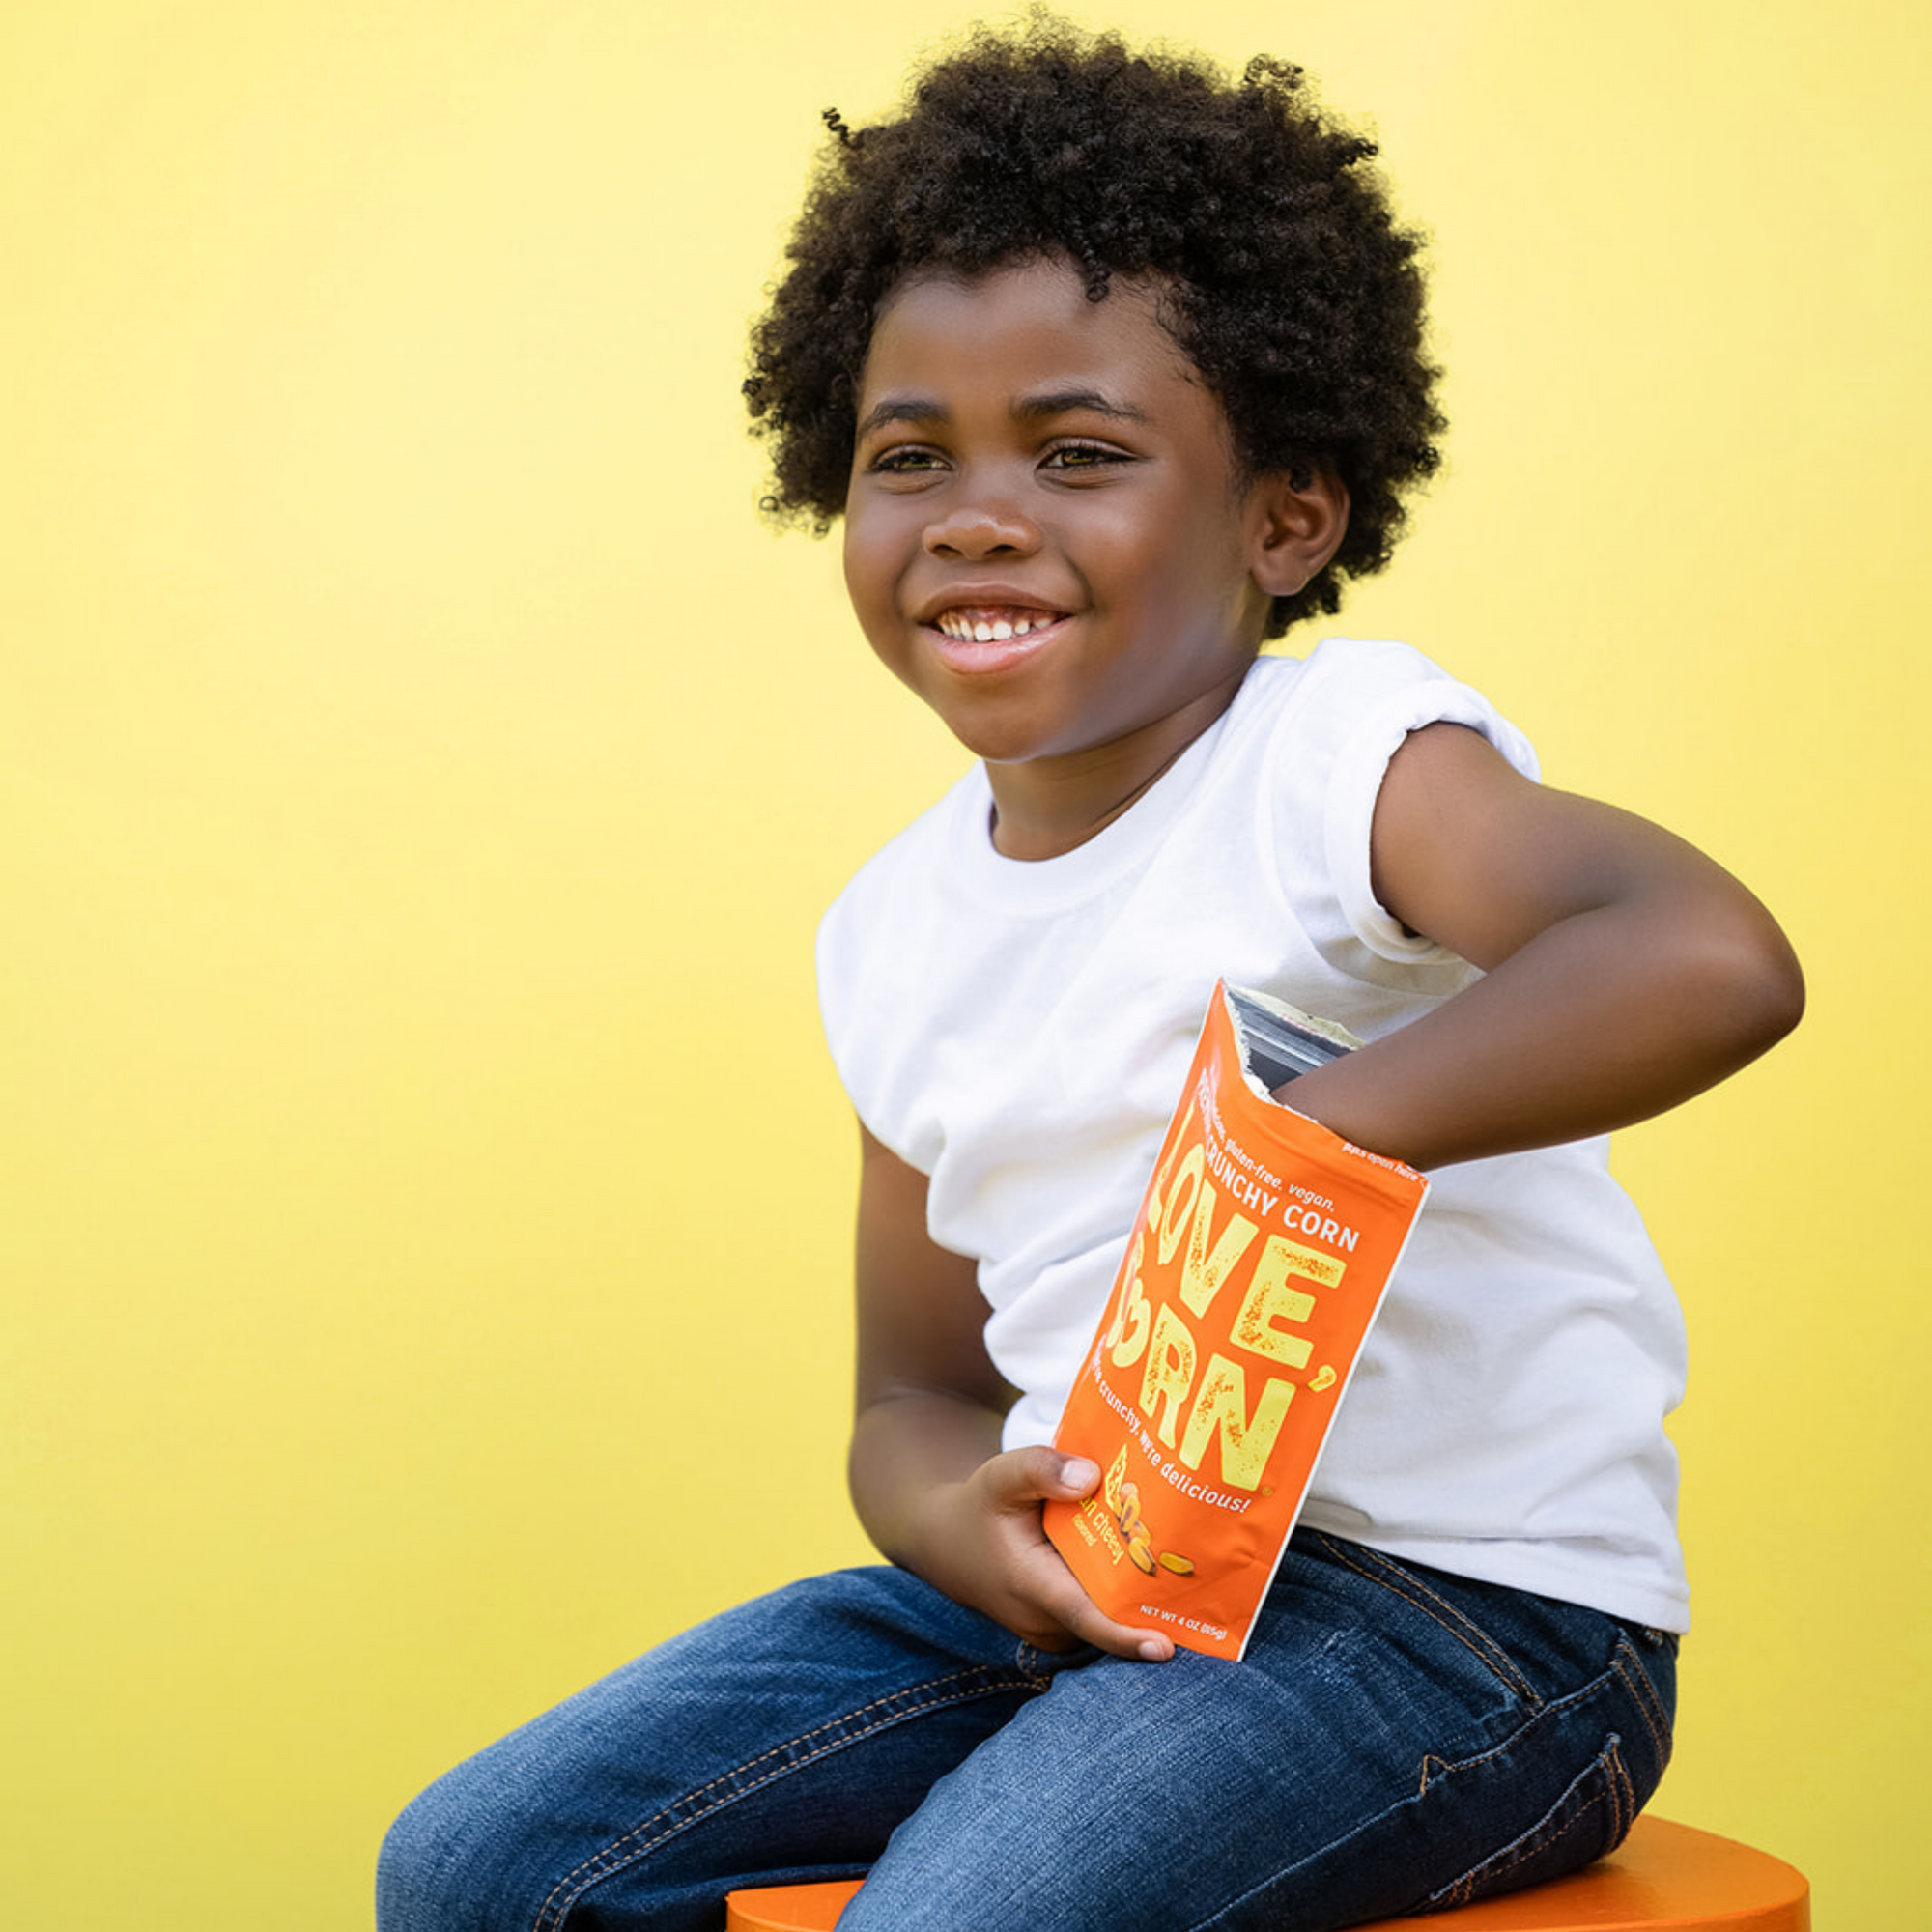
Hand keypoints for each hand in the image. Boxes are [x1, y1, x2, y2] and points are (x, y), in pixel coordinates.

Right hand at [912, 1446, 1174, 1661]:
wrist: (949, 1542)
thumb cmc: (981, 1507)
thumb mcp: (1002, 1475)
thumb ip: (1042, 1469)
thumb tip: (1091, 1476)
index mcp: (1033, 1588)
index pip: (1086, 1618)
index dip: (1125, 1636)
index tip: (1165, 1646)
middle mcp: (1048, 1620)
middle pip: (1112, 1615)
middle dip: (1155, 1598)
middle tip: (1202, 1567)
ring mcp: (1056, 1628)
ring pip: (1108, 1614)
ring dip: (1140, 1592)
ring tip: (1186, 1556)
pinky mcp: (1062, 1625)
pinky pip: (1100, 1611)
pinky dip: (1122, 1589)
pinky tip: (1149, 1557)